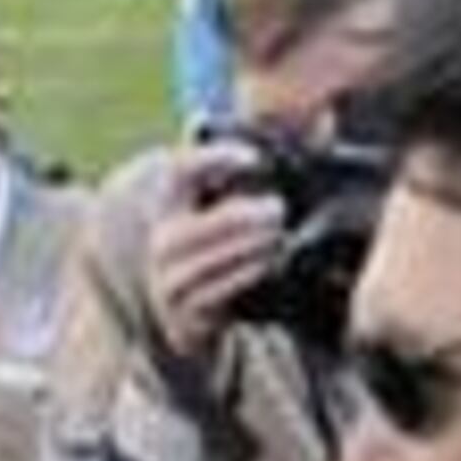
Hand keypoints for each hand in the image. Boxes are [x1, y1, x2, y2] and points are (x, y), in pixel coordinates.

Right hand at [142, 141, 287, 369]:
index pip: (180, 171)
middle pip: (199, 225)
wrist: (186, 316)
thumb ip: (236, 182)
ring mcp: (170, 281)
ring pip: (210, 259)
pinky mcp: (185, 313)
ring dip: (249, 245)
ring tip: (278, 234)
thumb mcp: (214, 212)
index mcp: (167, 208)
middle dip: (242, 216)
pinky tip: (269, 261)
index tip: (256, 159)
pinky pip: (217, 289)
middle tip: (279, 209)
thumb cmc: (213, 251)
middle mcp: (162, 244)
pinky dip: (246, 273)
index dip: (215, 159)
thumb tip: (298, 143)